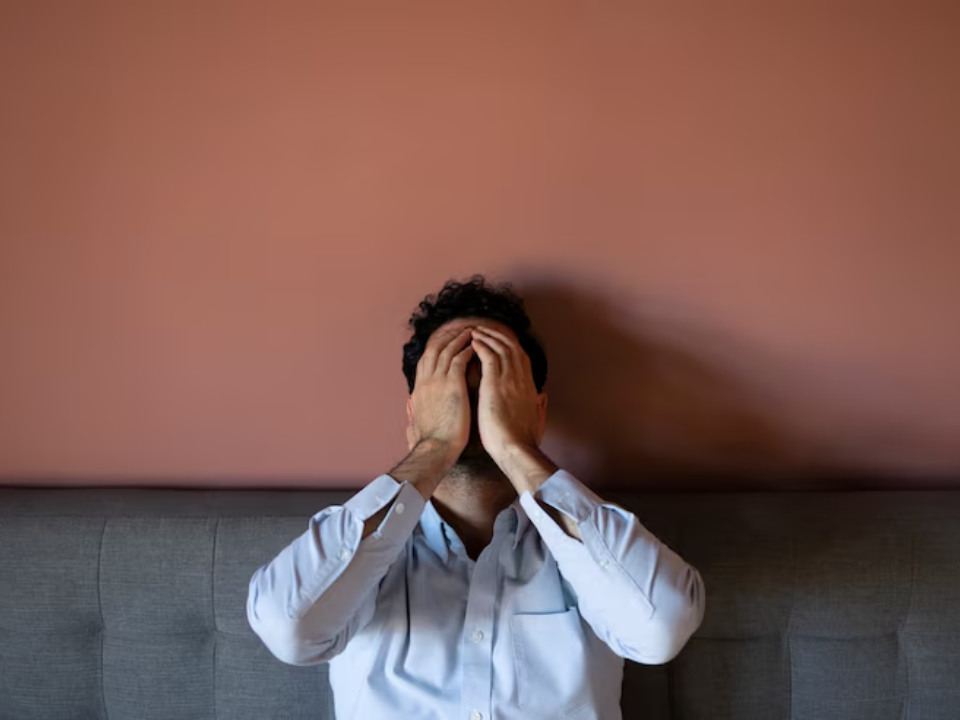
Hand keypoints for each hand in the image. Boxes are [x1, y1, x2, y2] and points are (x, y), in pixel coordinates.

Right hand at [406, 326, 474, 460]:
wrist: (435, 450)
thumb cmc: (430, 443)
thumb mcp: (415, 423)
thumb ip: (412, 412)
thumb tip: (409, 408)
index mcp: (419, 390)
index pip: (425, 361)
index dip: (435, 348)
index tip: (445, 342)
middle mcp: (426, 382)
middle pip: (434, 350)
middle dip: (447, 337)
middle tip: (459, 330)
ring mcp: (438, 382)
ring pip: (447, 350)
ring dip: (459, 339)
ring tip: (470, 332)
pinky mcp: (452, 385)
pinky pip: (459, 359)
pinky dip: (466, 350)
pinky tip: (474, 347)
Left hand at [469, 325, 543, 464]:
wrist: (515, 449)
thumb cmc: (523, 440)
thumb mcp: (538, 420)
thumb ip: (540, 406)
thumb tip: (542, 397)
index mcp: (530, 387)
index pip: (522, 357)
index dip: (510, 345)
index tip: (499, 340)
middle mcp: (521, 379)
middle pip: (512, 347)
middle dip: (497, 335)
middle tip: (484, 329)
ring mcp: (509, 380)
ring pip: (501, 347)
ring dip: (488, 337)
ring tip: (475, 331)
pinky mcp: (495, 384)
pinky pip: (489, 356)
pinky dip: (482, 346)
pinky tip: (473, 342)